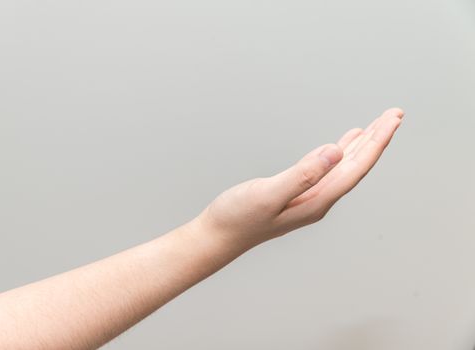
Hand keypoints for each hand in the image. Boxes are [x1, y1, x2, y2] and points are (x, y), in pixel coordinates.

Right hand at [197, 108, 403, 249]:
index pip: (355, 168)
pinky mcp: (296, 193)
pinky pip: (326, 170)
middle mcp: (318, 201)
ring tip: (378, 126)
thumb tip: (335, 152)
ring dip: (362, 146)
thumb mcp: (268, 194)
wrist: (218, 235)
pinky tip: (342, 145)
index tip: (393, 120)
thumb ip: (303, 175)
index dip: (376, 143)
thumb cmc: (237, 217)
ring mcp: (308, 197)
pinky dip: (338, 153)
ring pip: (343, 167)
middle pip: (355, 166)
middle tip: (395, 114)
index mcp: (317, 201)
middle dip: (377, 140)